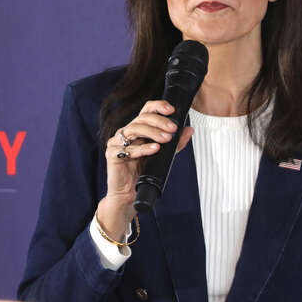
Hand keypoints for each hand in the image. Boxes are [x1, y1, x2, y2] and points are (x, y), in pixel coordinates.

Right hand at [97, 100, 192, 239]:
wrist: (129, 194)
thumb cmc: (143, 172)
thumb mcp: (163, 156)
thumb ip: (175, 143)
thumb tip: (189, 130)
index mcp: (137, 129)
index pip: (146, 111)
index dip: (158, 106)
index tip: (172, 109)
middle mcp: (126, 132)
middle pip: (141, 118)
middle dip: (159, 121)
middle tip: (173, 129)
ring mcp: (117, 142)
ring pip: (134, 129)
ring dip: (152, 132)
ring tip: (166, 139)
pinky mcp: (112, 154)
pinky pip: (127, 149)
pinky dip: (143, 148)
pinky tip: (154, 149)